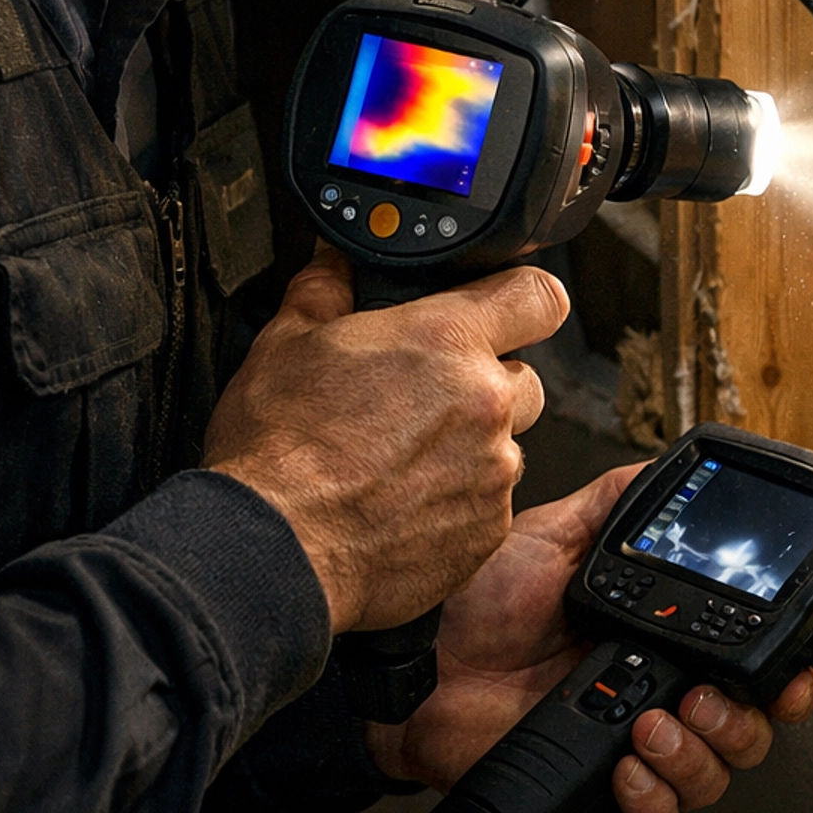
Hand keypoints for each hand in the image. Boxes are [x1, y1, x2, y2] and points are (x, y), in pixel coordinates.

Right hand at [203, 249, 567, 632]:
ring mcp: (491, 472)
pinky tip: (403, 503)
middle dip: (485, 385)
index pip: (537, 296)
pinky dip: (458, 502)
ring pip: (505, 446)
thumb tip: (334, 264)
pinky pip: (490, 504)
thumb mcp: (286, 343)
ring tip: (403, 460)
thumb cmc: (277, 451)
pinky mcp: (487, 532)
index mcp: (445, 341)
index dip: (526, 299)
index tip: (510, 310)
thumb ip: (325, 290)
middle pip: (524, 378)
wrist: (274, 548)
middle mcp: (484, 403)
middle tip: (425, 401)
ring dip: (471, 447)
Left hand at [366, 463, 812, 812]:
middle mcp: (653, 695)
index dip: (782, 678)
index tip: (788, 673)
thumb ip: (618, 504)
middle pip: (744, 731)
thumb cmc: (475, 601)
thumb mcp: (555, 536)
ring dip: (697, 757)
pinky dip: (651, 802)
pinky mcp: (593, 793)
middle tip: (704, 698)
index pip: (746, 667)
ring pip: (709, 779)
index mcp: (658, 638)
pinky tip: (625, 765)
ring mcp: (627, 747)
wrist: (420, 661)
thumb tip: (673, 469)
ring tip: (651, 726)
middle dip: (743, 721)